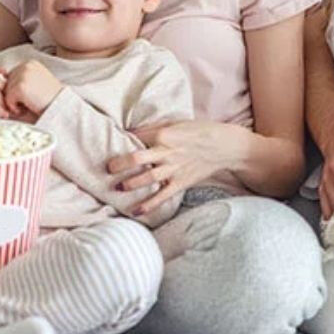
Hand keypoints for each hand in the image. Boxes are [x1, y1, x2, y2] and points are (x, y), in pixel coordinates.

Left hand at [2, 61, 62, 121]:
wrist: (62, 109)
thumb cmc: (49, 101)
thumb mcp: (33, 85)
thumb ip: (18, 80)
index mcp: (30, 63)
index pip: (10, 78)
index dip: (17, 91)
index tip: (32, 96)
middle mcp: (26, 65)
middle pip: (5, 84)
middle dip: (14, 96)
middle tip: (31, 100)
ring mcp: (23, 75)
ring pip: (5, 92)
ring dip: (15, 102)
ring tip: (32, 103)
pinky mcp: (21, 86)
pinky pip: (8, 99)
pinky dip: (15, 107)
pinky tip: (29, 106)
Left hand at [106, 121, 246, 215]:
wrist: (226, 147)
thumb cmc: (202, 131)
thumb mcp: (179, 123)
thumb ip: (157, 128)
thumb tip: (134, 133)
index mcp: (164, 134)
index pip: (137, 136)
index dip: (122, 139)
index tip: (109, 144)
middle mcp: (167, 152)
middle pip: (136, 158)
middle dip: (119, 164)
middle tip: (107, 168)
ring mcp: (173, 169)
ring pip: (147, 178)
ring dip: (130, 184)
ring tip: (117, 188)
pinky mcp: (180, 183)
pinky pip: (162, 196)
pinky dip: (148, 205)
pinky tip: (134, 211)